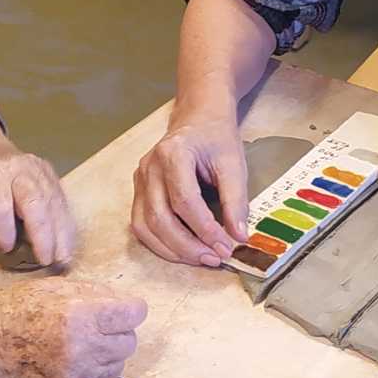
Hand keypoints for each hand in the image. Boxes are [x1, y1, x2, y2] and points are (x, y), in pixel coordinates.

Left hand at [0, 122, 76, 265]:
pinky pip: (60, 200)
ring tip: (62, 257)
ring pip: (52, 202)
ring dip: (60, 232)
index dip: (5, 232)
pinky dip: (65, 223)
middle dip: (42, 235)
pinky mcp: (49, 174)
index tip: (5, 249)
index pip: (0, 206)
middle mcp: (16, 168)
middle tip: (46, 260)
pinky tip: (66, 242)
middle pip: (34, 202)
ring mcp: (37, 169)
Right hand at [0, 277, 147, 377]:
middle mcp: (82, 348)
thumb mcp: (48, 287)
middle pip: (129, 341)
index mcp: (78, 314)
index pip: (134, 313)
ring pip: (117, 366)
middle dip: (116, 332)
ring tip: (79, 347)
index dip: (128, 309)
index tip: (120, 310)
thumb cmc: (6, 314)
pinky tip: (73, 366)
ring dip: (106, 356)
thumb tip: (121, 301)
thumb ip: (90, 292)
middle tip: (93, 327)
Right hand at [131, 111, 247, 267]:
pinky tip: (182, 251)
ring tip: (201, 259)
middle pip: (160, 218)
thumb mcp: (233, 164)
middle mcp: (149, 167)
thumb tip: (239, 237)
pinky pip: (141, 224)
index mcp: (173, 154)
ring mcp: (139, 180)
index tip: (226, 247)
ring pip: (145, 226)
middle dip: (188, 246)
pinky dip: (160, 243)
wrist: (198, 118)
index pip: (184, 201)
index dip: (205, 229)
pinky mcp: (139, 191)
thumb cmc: (216, 138)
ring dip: (172, 250)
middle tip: (215, 258)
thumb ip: (236, 201)